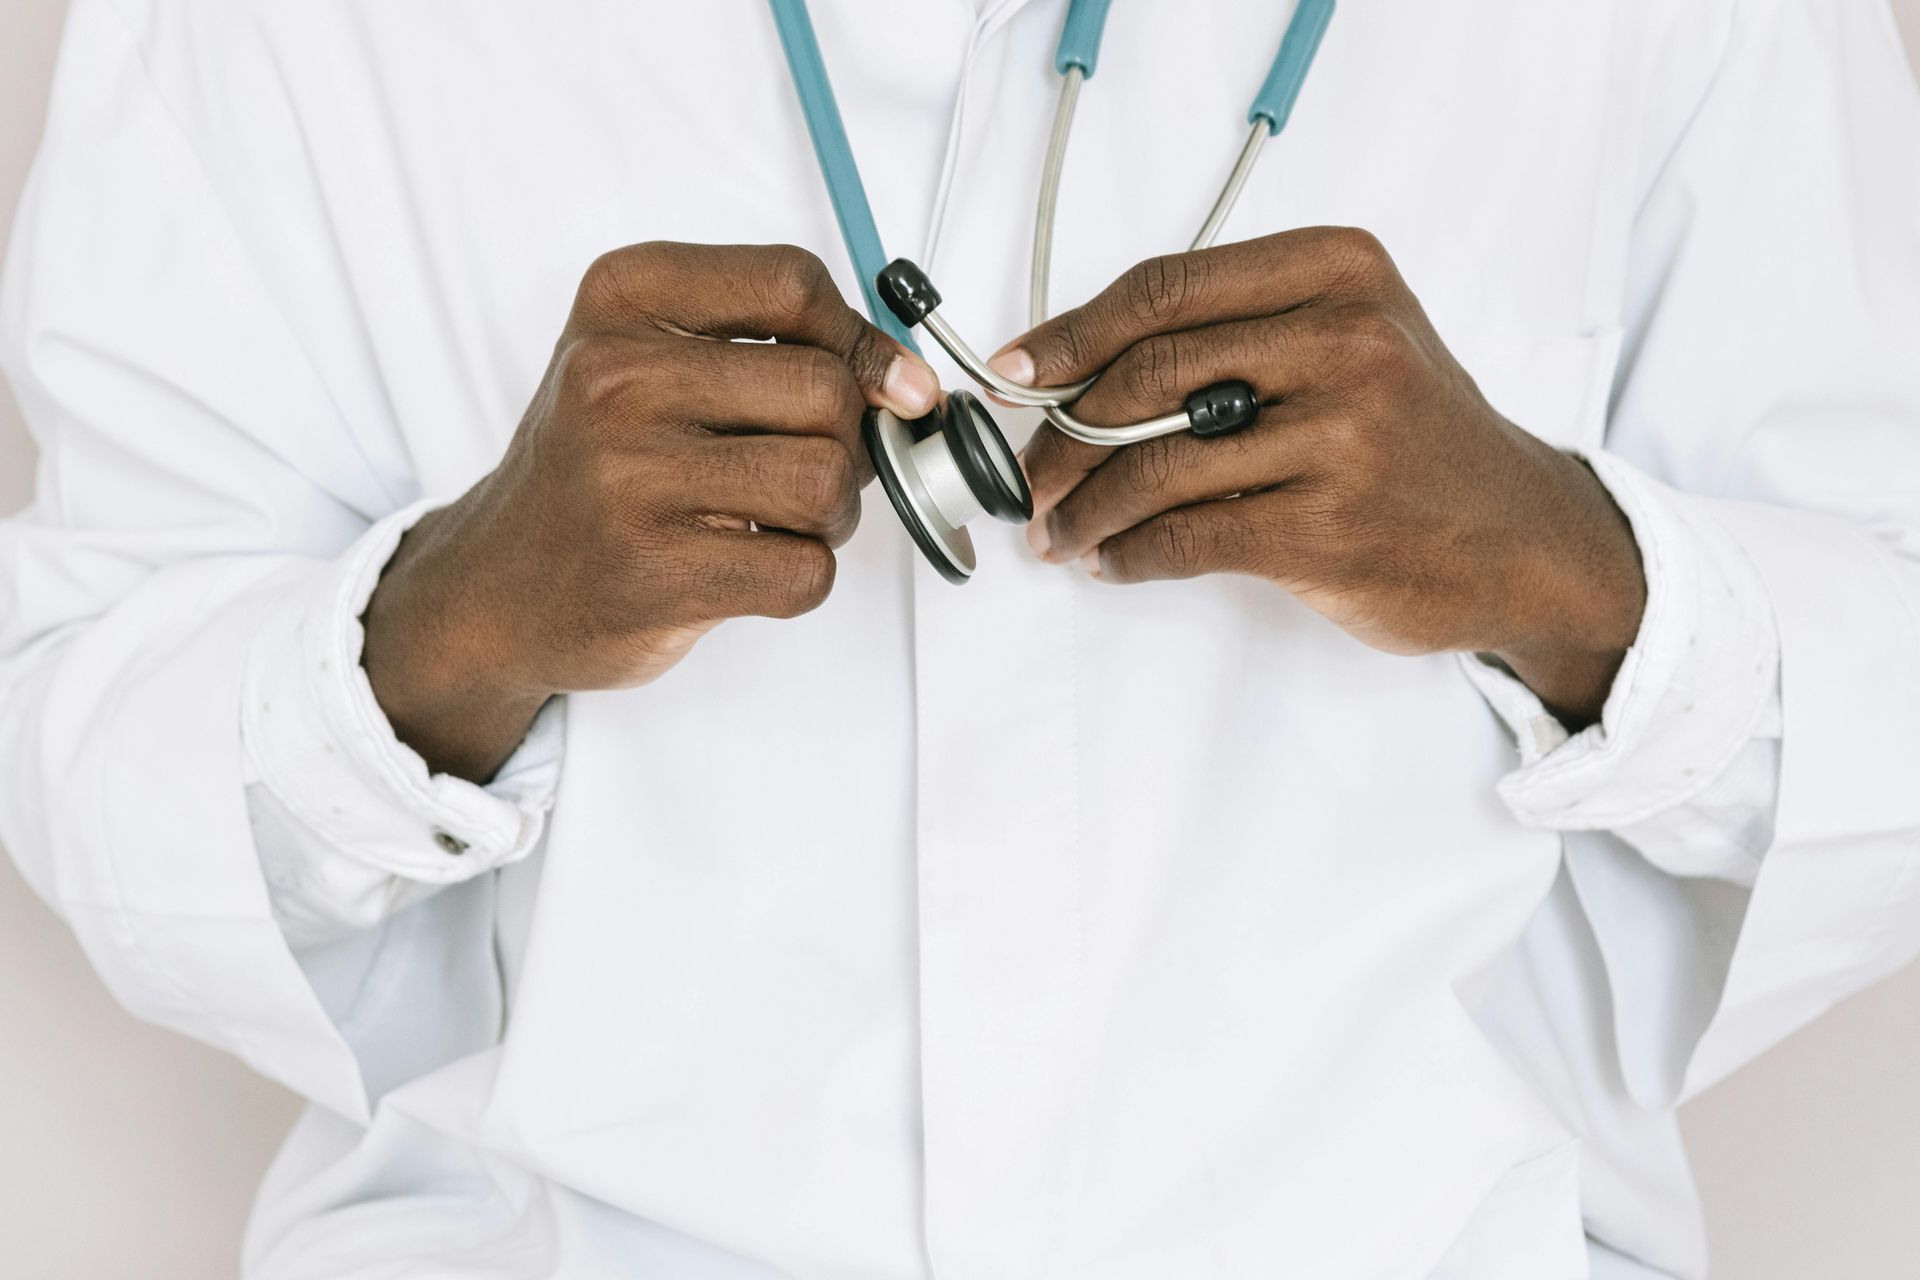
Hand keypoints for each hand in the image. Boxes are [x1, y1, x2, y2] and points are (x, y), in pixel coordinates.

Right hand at [361, 242, 938, 780]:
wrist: (502, 583)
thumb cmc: (602, 466)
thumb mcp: (657, 361)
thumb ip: (780, 345)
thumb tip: (910, 384)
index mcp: (621, 299)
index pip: (791, 280)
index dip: (857, 337)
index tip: (872, 380)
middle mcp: (614, 378)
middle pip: (824, 388)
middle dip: (847, 439)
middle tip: (804, 466)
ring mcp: (628, 478)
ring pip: (825, 480)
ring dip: (832, 514)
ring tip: (779, 519)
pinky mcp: (653, 572)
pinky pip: (805, 571)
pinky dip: (802, 576)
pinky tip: (750, 566)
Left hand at [998, 228, 1644, 725]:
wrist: (1525, 536)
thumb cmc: (1419, 436)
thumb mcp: (1355, 338)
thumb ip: (1240, 333)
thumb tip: (1079, 369)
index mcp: (1341, 272)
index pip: (1166, 288)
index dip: (1071, 333)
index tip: (1016, 372)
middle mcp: (1346, 342)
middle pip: (1146, 374)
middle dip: (1063, 432)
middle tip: (1028, 470)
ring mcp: (1342, 439)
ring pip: (1155, 466)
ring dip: (1082, 507)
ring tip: (1056, 528)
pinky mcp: (1328, 529)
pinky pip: (1186, 538)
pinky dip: (1128, 554)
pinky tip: (1111, 560)